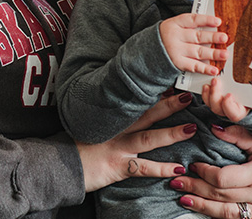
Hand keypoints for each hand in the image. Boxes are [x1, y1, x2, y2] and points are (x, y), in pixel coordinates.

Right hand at [77, 92, 197, 192]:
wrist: (60, 165)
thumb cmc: (75, 145)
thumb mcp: (91, 124)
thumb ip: (109, 116)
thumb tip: (126, 109)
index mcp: (113, 118)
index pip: (137, 101)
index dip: (155, 92)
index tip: (171, 82)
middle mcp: (117, 130)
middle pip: (147, 114)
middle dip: (169, 105)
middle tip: (189, 96)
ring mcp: (118, 148)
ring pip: (149, 138)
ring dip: (171, 134)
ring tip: (191, 128)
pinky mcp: (117, 167)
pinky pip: (143, 168)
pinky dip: (162, 168)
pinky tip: (178, 169)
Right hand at [158, 14, 228, 75]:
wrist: (149, 50)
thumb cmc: (167, 36)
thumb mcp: (175, 25)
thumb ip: (191, 25)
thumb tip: (213, 25)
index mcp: (175, 24)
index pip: (192, 20)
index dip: (206, 20)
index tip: (218, 21)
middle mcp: (175, 37)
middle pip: (197, 36)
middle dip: (213, 37)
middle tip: (224, 38)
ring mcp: (176, 51)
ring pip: (198, 52)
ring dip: (213, 54)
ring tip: (224, 54)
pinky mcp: (178, 63)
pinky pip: (193, 66)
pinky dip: (205, 68)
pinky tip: (214, 69)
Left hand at [171, 125, 251, 218]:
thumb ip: (237, 135)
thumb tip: (212, 127)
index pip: (222, 179)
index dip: (204, 173)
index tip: (193, 165)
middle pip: (220, 196)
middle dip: (195, 189)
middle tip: (176, 182)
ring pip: (227, 214)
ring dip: (202, 207)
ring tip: (183, 199)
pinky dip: (220, 216)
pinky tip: (205, 210)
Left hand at [201, 78, 251, 122]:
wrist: (249, 86)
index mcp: (240, 112)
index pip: (233, 114)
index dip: (229, 106)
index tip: (229, 95)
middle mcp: (228, 111)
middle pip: (218, 109)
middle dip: (215, 95)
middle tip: (216, 81)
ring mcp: (220, 105)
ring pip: (210, 104)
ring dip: (209, 93)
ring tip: (211, 82)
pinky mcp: (214, 98)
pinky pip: (206, 99)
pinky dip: (205, 92)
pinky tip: (206, 85)